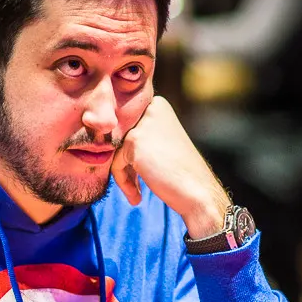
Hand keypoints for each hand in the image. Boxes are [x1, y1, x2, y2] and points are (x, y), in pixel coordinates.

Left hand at [113, 95, 230, 237]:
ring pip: (116, 150)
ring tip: (137, 194)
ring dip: (125, 175)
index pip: (129, 128)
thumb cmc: (181, 173)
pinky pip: (116, 162)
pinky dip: (124, 181)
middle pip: (120, 138)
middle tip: (136, 187)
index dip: (131, 153)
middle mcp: (151, 108)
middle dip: (126, 164)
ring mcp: (143, 123)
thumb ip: (140, 137)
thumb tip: (104, 140)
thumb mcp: (162, 143)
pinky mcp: (134, 140)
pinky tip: (137, 196)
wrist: (197, 191)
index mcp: (159, 105)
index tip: (140, 175)